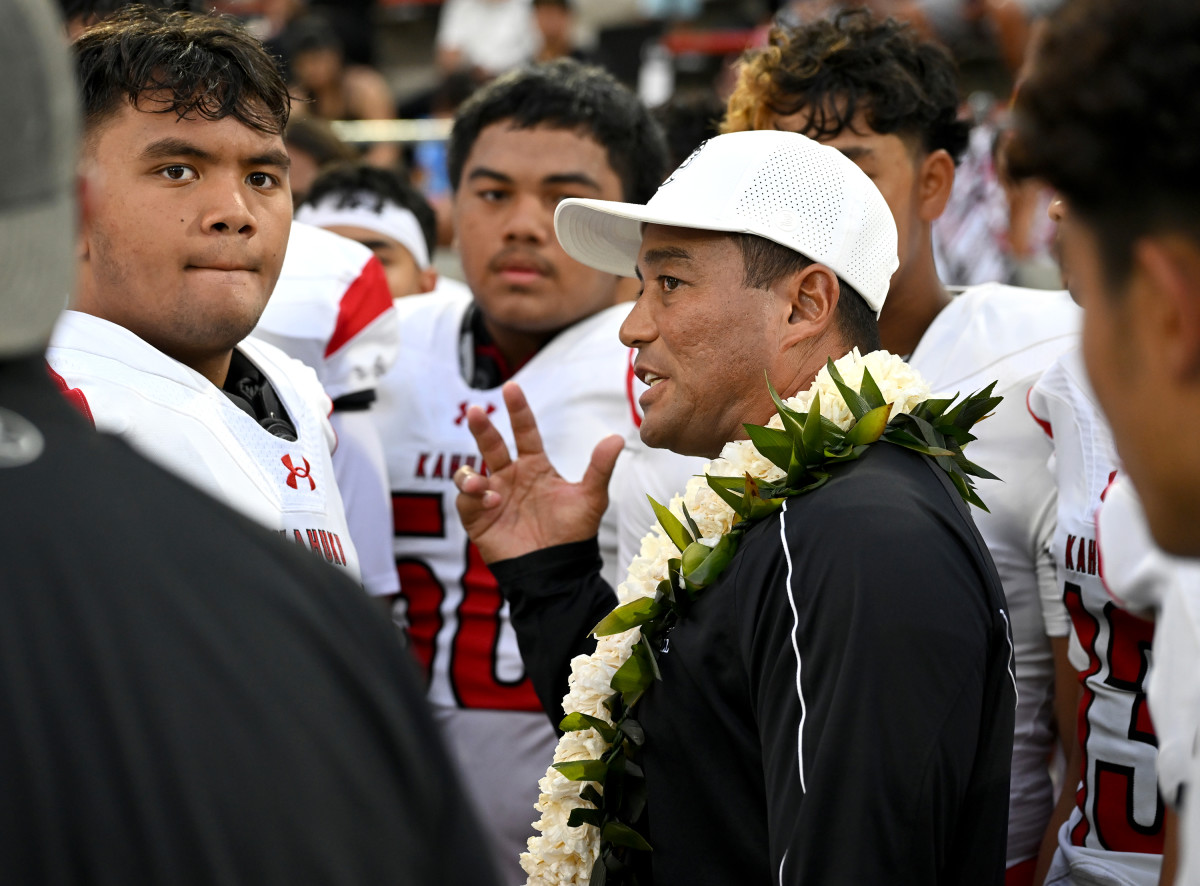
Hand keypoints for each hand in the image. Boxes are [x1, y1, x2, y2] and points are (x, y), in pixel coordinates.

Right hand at [454, 382, 623, 563]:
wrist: (557, 570)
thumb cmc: (573, 533)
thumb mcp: (591, 498)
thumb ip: (600, 467)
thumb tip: (616, 437)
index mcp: (535, 466)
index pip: (524, 431)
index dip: (518, 410)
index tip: (512, 387)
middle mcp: (511, 476)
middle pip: (491, 444)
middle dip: (482, 427)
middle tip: (477, 410)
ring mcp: (492, 496)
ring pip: (470, 472)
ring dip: (472, 472)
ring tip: (484, 482)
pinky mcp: (477, 518)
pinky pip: (466, 500)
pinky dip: (474, 497)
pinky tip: (492, 503)